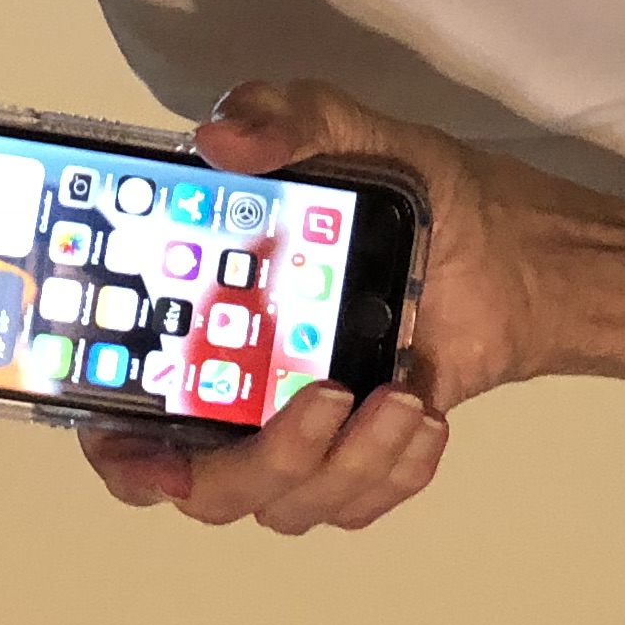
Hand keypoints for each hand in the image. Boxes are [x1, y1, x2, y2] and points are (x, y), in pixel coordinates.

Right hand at [75, 80, 551, 535]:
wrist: (503, 244)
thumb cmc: (405, 189)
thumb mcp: (344, 130)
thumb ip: (281, 118)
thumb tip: (222, 139)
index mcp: (195, 325)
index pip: (121, 419)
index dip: (124, 456)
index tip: (160, 461)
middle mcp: (230, 397)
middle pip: (209, 487)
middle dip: (265, 462)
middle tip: (327, 397)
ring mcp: (296, 438)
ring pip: (290, 505)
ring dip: (348, 464)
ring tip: (403, 398)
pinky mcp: (360, 462)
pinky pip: (359, 506)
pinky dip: (395, 473)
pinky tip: (423, 416)